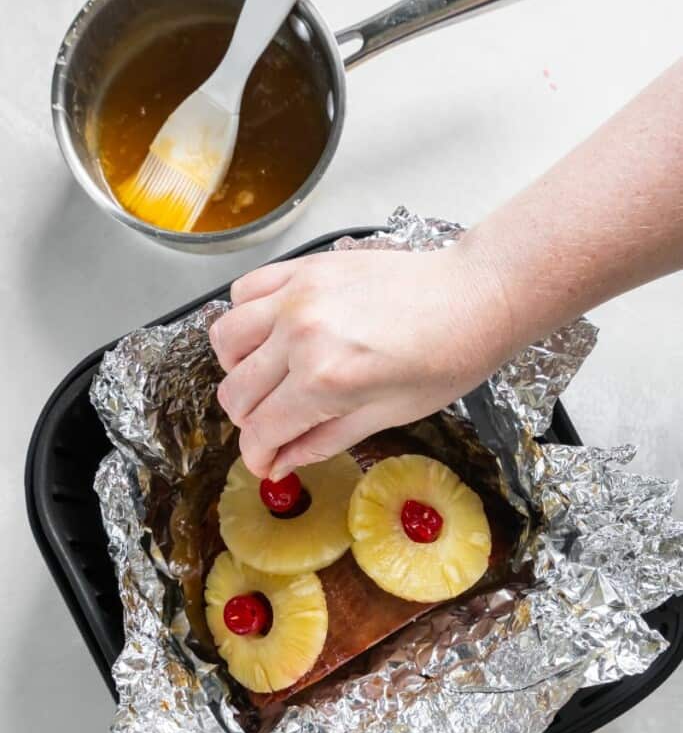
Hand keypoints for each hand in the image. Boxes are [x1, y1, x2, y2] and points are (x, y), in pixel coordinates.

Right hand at [209, 238, 512, 478]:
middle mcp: (300, 335)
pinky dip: (246, 318)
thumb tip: (280, 463)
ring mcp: (297, 296)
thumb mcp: (388, 415)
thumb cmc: (448, 357)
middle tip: (274, 428)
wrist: (475, 296)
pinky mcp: (303, 268)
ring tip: (269, 379)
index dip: (257, 456)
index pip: (261, 430)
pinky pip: (244, 293)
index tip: (264, 462)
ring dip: (239, 370)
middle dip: (249, 422)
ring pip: (226, 340)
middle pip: (236, 392)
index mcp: (326, 379)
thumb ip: (323, 440)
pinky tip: (272, 334)